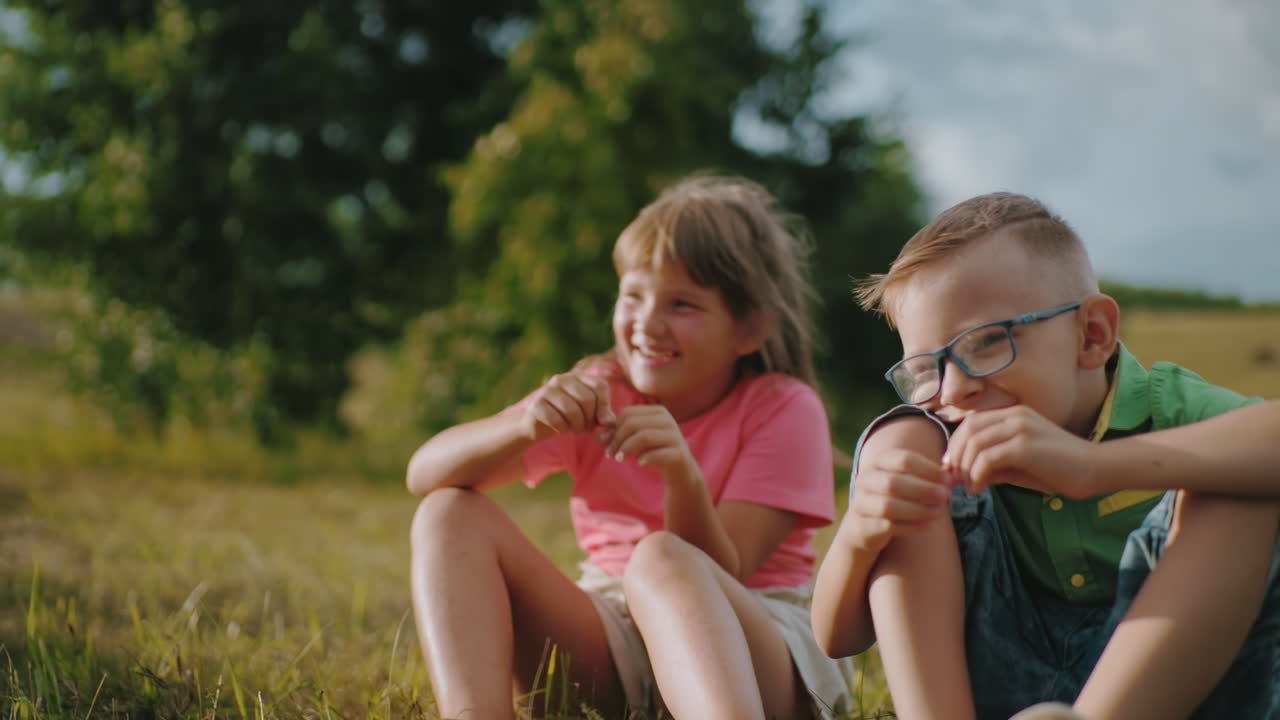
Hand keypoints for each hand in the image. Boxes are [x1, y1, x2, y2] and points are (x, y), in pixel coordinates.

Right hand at [522, 372, 615, 441]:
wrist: (538, 424)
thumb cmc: (569, 418)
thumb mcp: (590, 415)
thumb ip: (603, 416)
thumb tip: (609, 421)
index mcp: (578, 377)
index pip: (599, 385)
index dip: (605, 406)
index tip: (602, 422)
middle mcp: (562, 379)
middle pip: (587, 399)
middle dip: (590, 419)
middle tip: (585, 428)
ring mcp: (547, 390)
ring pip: (572, 410)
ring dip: (577, 426)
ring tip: (575, 429)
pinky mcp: (536, 404)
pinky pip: (556, 419)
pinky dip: (562, 428)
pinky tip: (561, 429)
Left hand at [600, 404, 697, 481]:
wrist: (680, 473)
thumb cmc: (654, 453)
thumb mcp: (633, 443)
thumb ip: (614, 438)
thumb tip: (596, 436)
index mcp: (657, 412)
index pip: (627, 413)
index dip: (613, 429)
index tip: (607, 445)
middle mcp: (668, 420)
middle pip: (633, 423)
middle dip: (617, 440)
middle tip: (611, 455)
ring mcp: (675, 436)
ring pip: (643, 436)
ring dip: (626, 449)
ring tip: (619, 459)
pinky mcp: (679, 453)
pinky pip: (656, 453)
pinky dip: (643, 458)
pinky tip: (639, 463)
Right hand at [846, 446, 950, 553]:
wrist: (864, 527)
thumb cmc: (895, 499)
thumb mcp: (911, 483)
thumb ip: (932, 478)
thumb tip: (954, 475)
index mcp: (879, 463)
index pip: (903, 459)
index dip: (928, 469)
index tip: (948, 479)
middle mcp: (865, 480)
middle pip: (893, 482)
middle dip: (923, 489)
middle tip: (946, 496)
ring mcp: (860, 504)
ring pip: (888, 506)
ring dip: (917, 510)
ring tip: (939, 513)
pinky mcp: (862, 526)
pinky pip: (886, 526)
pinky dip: (910, 527)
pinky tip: (928, 526)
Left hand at [944, 406, 1096, 497]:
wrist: (1096, 469)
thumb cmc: (1058, 469)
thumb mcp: (1019, 464)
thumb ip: (993, 464)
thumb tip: (963, 475)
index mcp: (1014, 414)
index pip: (971, 422)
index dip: (956, 444)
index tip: (952, 468)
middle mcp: (1015, 415)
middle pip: (968, 430)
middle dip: (956, 456)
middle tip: (954, 480)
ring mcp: (1020, 428)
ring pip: (975, 443)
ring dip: (965, 468)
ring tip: (968, 488)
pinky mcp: (1025, 445)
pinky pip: (988, 458)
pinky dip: (976, 475)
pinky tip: (979, 488)